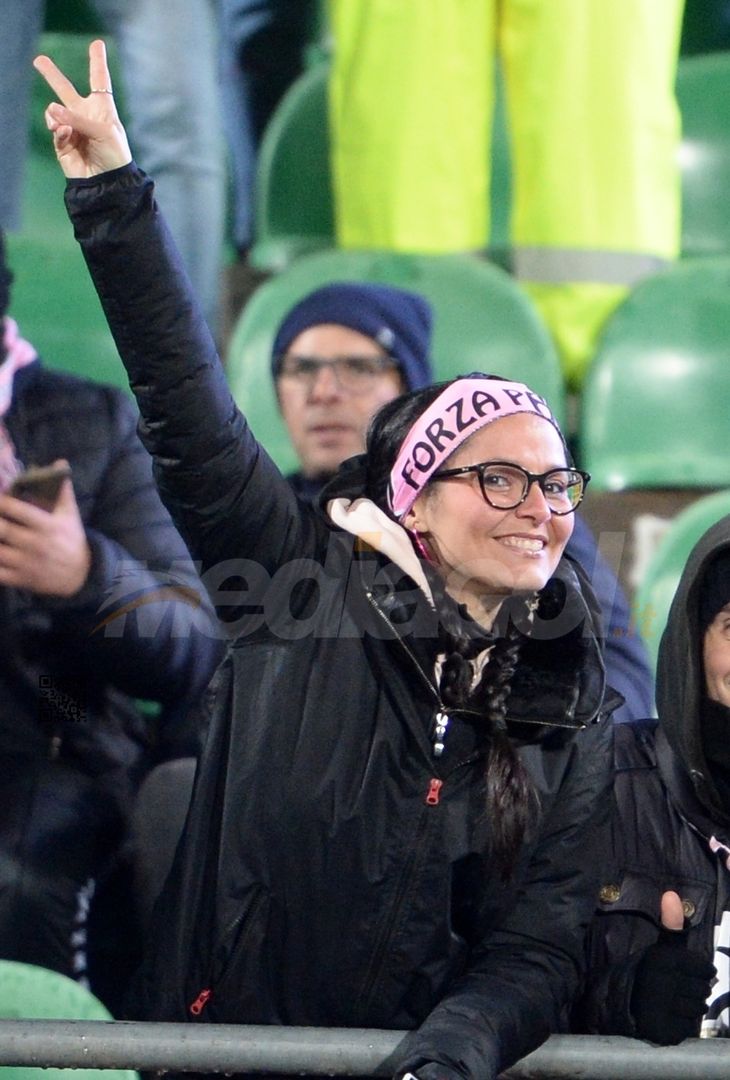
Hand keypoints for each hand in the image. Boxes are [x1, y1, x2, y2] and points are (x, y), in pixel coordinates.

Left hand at [0, 463, 91, 596]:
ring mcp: (27, 564)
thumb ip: (63, 489)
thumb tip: (60, 462)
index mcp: (47, 526)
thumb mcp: (71, 514)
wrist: (80, 575)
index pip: (19, 510)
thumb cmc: (71, 539)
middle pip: (3, 530)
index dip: (2, 501)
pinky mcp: (21, 579)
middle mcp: (36, 545)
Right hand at [32, 39, 131, 177]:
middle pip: (65, 90)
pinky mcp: (62, 142)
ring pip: (54, 111)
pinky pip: (54, 129)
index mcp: (102, 109)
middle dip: (51, 75)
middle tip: (39, 60)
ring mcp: (72, 128)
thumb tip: (52, 111)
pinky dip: (58, 130)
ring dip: (56, 114)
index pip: (99, 81)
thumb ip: (78, 118)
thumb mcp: (103, 131)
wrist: (107, 182)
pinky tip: (64, 133)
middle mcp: (85, 115)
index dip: (97, 62)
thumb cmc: (114, 155)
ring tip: (61, 123)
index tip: (97, 44)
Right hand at [631, 890, 715, 1043]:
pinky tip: (671, 1015)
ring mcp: (663, 1007)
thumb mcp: (659, 947)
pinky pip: (688, 1027)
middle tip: (679, 987)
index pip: (705, 968)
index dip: (700, 971)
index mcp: (664, 959)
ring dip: (691, 1006)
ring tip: (675, 1001)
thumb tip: (671, 894)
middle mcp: (664, 981)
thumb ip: (671, 924)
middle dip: (696, 989)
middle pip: (704, 989)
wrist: (620, 1002)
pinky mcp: (663, 1029)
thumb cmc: (648, 972)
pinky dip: (683, 1023)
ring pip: (699, 1008)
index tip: (686, 972)